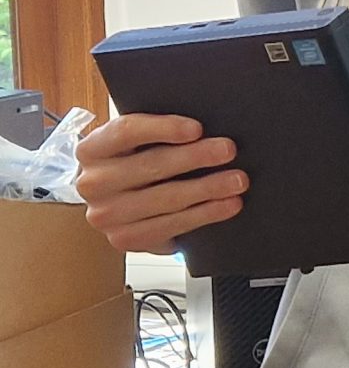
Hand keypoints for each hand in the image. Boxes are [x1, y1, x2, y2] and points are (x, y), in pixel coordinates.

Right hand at [73, 113, 246, 251]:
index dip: (163, 128)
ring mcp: (106, 215)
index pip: (126, 132)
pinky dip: (204, 215)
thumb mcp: (133, 143)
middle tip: (229, 150)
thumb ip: (157, 132)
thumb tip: (203, 129)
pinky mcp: (124, 239)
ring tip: (238, 180)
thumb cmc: (132, 164)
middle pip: (151, 165)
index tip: (197, 128)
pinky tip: (226, 206)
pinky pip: (171, 226)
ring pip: (165, 199)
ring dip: (208, 189)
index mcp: (92, 149)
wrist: (112, 203)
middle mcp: (92, 183)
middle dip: (196, 157)